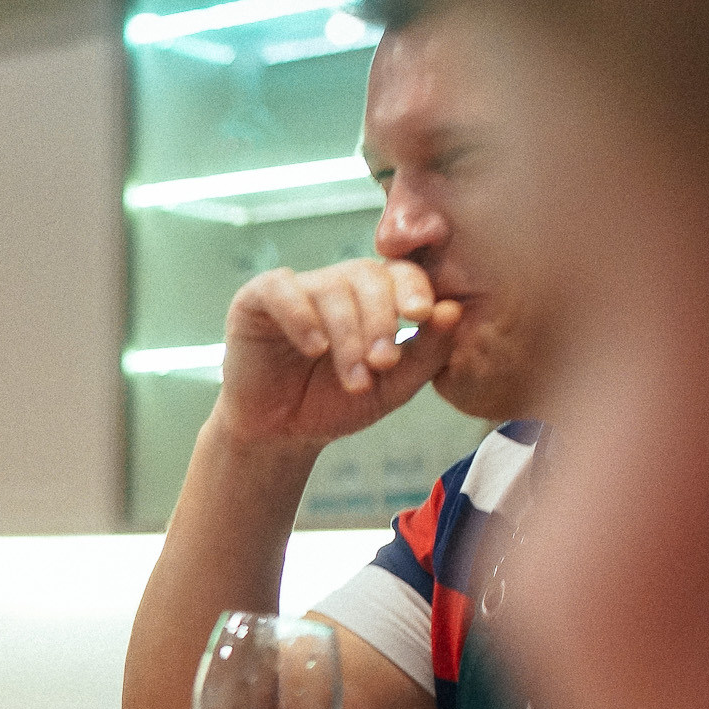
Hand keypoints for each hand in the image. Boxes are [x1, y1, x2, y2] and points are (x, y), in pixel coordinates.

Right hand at [211, 259, 463, 450]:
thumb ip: (426, 352)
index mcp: (371, 297)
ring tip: (354, 379)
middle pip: (366, 275)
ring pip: (330, 288)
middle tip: (383, 363)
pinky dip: (301, 316)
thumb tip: (452, 311)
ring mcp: (295, 289)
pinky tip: (314, 349)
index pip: (399, 273)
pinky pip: (280, 289)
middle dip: (380, 320)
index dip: (413, 288)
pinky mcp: (255, 299)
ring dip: (347, 335)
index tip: (420, 317)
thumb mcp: (392, 387)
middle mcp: (335, 285)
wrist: (280, 435)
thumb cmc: (335, 406)